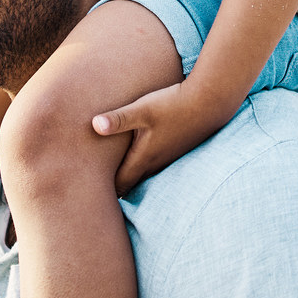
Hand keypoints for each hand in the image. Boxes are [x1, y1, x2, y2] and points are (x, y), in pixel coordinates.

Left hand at [92, 81, 235, 192]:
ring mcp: (168, 159)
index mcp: (143, 158)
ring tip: (112, 179)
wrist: (210, 102)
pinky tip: (139, 159)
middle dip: (115, 188)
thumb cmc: (174, 104)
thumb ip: (118, 118)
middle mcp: (155, 164)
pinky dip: (143, 168)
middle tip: (94, 192)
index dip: (104, 191)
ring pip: (144, 176)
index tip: (87, 195)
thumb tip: (94, 125)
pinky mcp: (176, 150)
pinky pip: (155, 166)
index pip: (120, 185)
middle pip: (131, 184)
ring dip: (130, 178)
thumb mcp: (142, 108)